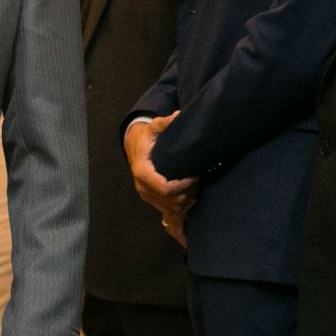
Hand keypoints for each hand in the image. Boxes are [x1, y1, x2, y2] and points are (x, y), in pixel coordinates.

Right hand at [125, 113, 197, 242]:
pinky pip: (168, 215)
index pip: (165, 188)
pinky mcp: (154, 201)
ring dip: (188, 203)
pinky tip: (191, 219)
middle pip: (171, 202)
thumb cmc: (146, 137)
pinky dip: (180, 219)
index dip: (183, 186)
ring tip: (199, 189)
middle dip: (189, 194)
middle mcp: (143, 188)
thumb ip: (164, 123)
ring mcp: (148, 197)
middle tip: (202, 181)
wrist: (133, 145)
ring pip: (172, 210)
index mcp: (143, 173)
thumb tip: (177, 116)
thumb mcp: (153, 127)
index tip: (196, 176)